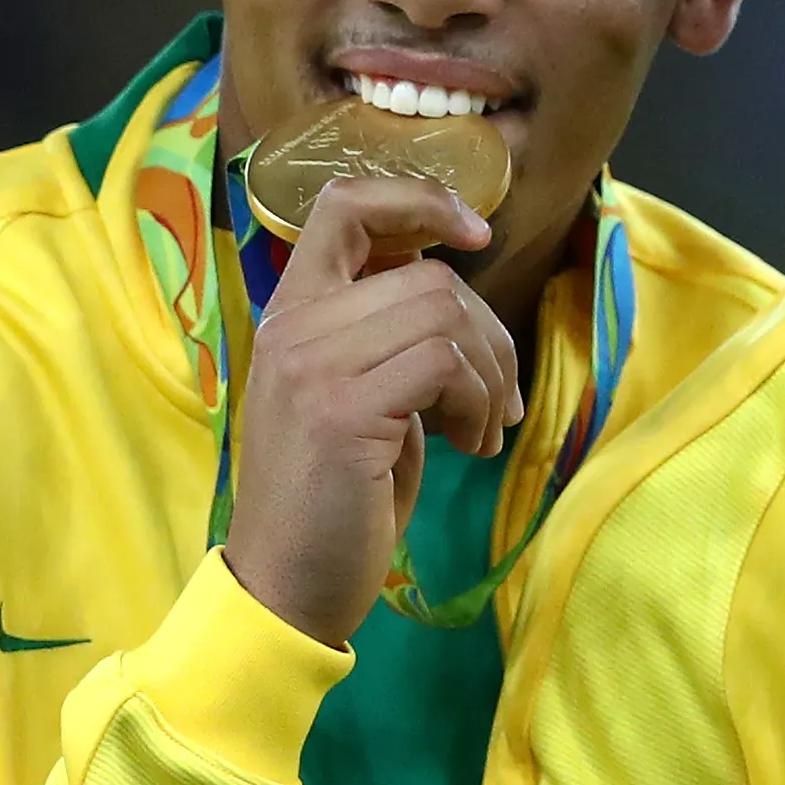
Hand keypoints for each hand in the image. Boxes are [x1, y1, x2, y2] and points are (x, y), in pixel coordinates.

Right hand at [215, 168, 525, 648]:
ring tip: (483, 430)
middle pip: (428, 274)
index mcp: (292, 313)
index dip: (420, 201)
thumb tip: (462, 304)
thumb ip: (388, 339)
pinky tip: (470, 447)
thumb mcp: (359, 398)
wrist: (286, 584)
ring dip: (490, 375)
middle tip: (497, 402)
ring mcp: (312, 364)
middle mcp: (294, 325)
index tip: (473, 235)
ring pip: (444, 312)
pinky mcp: (342, 409)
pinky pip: (445, 365)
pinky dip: (479, 404)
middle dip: (490, 335)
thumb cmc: (334, 498)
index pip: (345, 204)